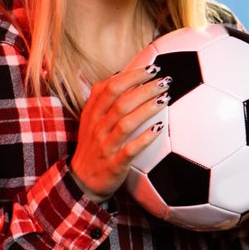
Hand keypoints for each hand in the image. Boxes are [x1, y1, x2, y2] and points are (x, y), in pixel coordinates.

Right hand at [69, 64, 170, 198]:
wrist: (82, 181)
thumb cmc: (93, 146)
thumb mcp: (90, 120)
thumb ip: (103, 99)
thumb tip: (123, 74)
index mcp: (92, 114)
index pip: (109, 87)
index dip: (131, 75)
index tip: (151, 68)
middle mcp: (98, 127)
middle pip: (120, 102)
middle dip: (144, 88)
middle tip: (165, 80)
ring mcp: (105, 145)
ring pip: (126, 123)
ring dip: (147, 109)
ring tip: (165, 98)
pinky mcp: (115, 163)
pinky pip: (130, 150)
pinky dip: (145, 138)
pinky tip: (160, 128)